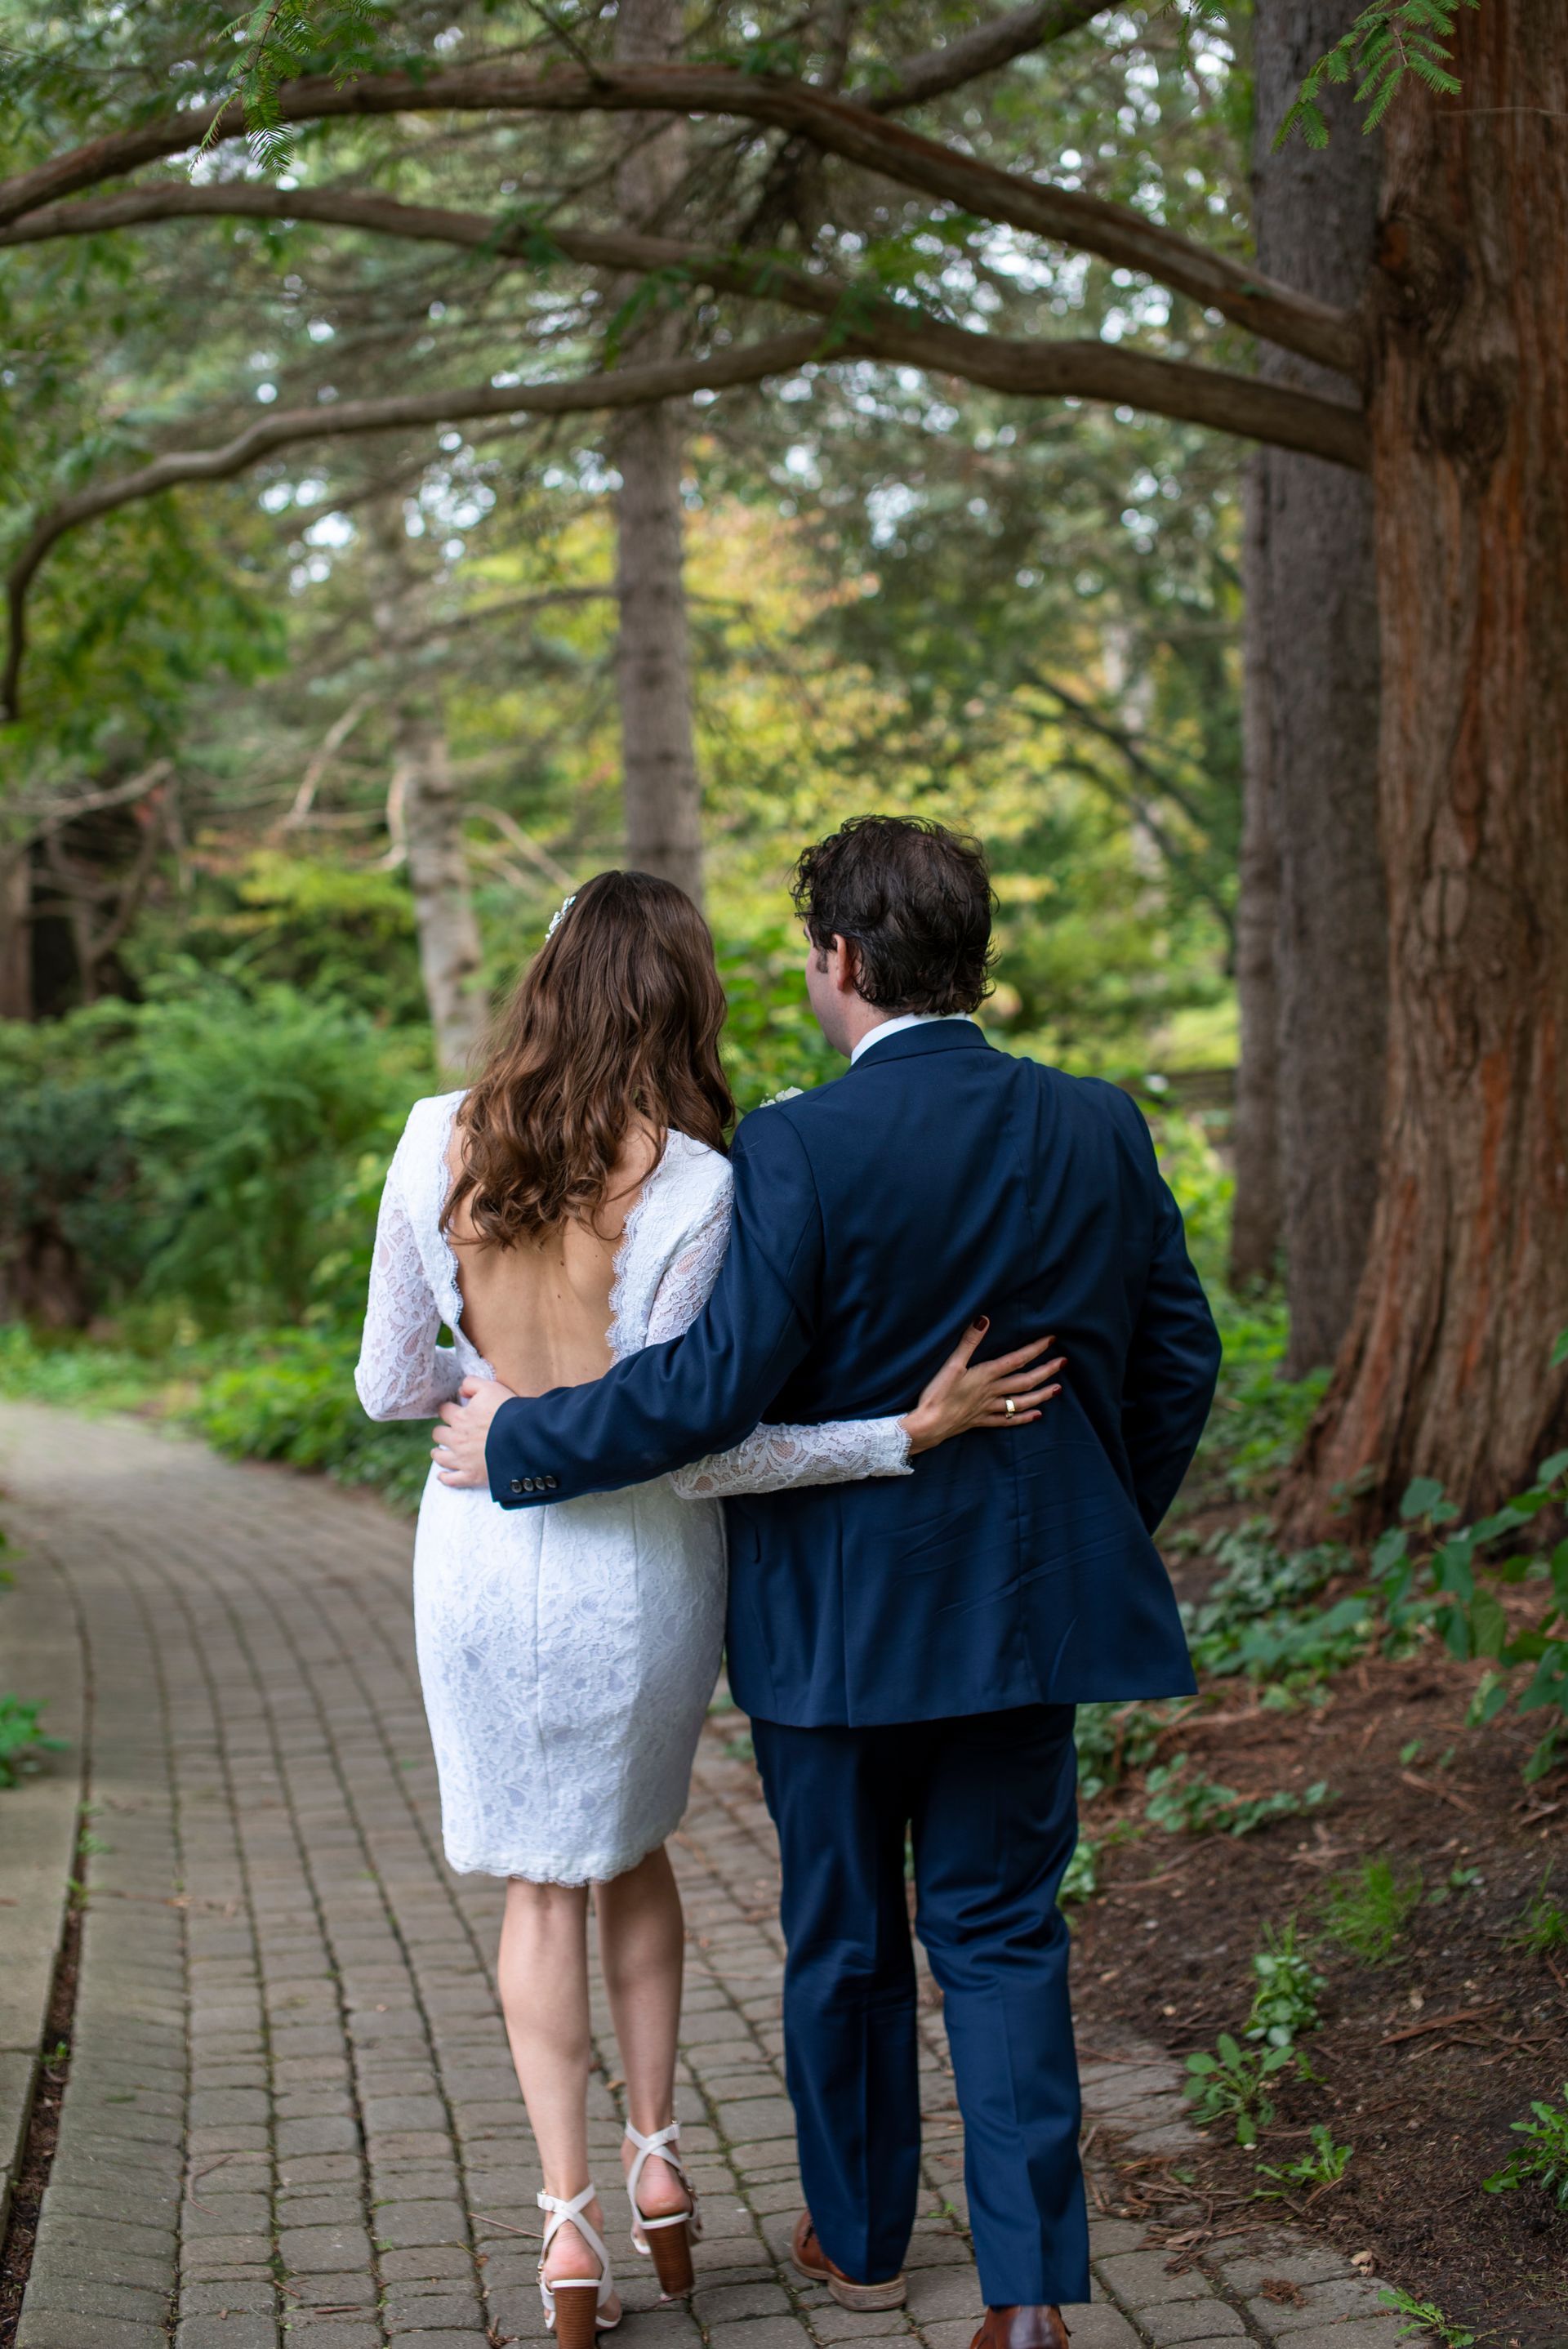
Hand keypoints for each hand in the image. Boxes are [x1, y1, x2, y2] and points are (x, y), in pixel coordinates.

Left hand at [433, 1375, 518, 1487]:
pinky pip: (450, 1480)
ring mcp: (462, 1459)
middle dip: (443, 1431)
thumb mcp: (491, 1387)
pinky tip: (443, 1475)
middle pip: (438, 1434)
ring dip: (439, 1453)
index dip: (448, 1409)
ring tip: (441, 1451)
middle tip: (450, 1431)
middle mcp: (457, 1438)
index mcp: (461, 1417)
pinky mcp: (471, 1476)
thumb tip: (460, 1389)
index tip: (452, 1411)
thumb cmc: (508, 1411)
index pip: (443, 1410)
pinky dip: (445, 1478)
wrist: (524, 1438)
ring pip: (439, 1457)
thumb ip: (472, 1384)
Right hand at [900, 1320, 1064, 1456]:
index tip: (1051, 1340)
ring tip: (1057, 1389)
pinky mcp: (980, 1421)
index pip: (1016, 1360)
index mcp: (986, 1375)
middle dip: (1046, 1371)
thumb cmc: (937, 1394)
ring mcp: (988, 1408)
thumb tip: (983, 1319)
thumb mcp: (951, 1364)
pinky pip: (1007, 1420)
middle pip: (1025, 1381)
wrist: (928, 1426)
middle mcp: (992, 1392)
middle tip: (1063, 1362)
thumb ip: (968, 1342)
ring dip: (1041, 1395)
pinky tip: (1037, 1415)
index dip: (1035, 1349)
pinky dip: (1023, 1418)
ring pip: (1021, 1402)